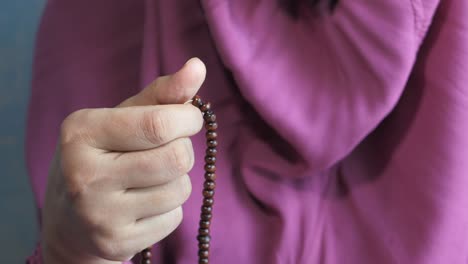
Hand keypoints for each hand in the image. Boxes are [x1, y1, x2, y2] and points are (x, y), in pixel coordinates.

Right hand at [41, 58, 205, 262]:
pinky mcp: (116, 242)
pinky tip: (144, 204)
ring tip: (152, 178)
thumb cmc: (105, 155)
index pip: (158, 124)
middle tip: (168, 150)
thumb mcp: (123, 117)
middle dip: (183, 150)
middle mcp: (85, 175)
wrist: (71, 219)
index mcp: (81, 132)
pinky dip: (170, 207)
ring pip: (180, 189)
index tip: (189, 118)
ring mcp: (100, 214)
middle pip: (176, 158)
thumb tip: (198, 65)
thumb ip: (162, 93)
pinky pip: (174, 217)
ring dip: (178, 180)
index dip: (188, 119)